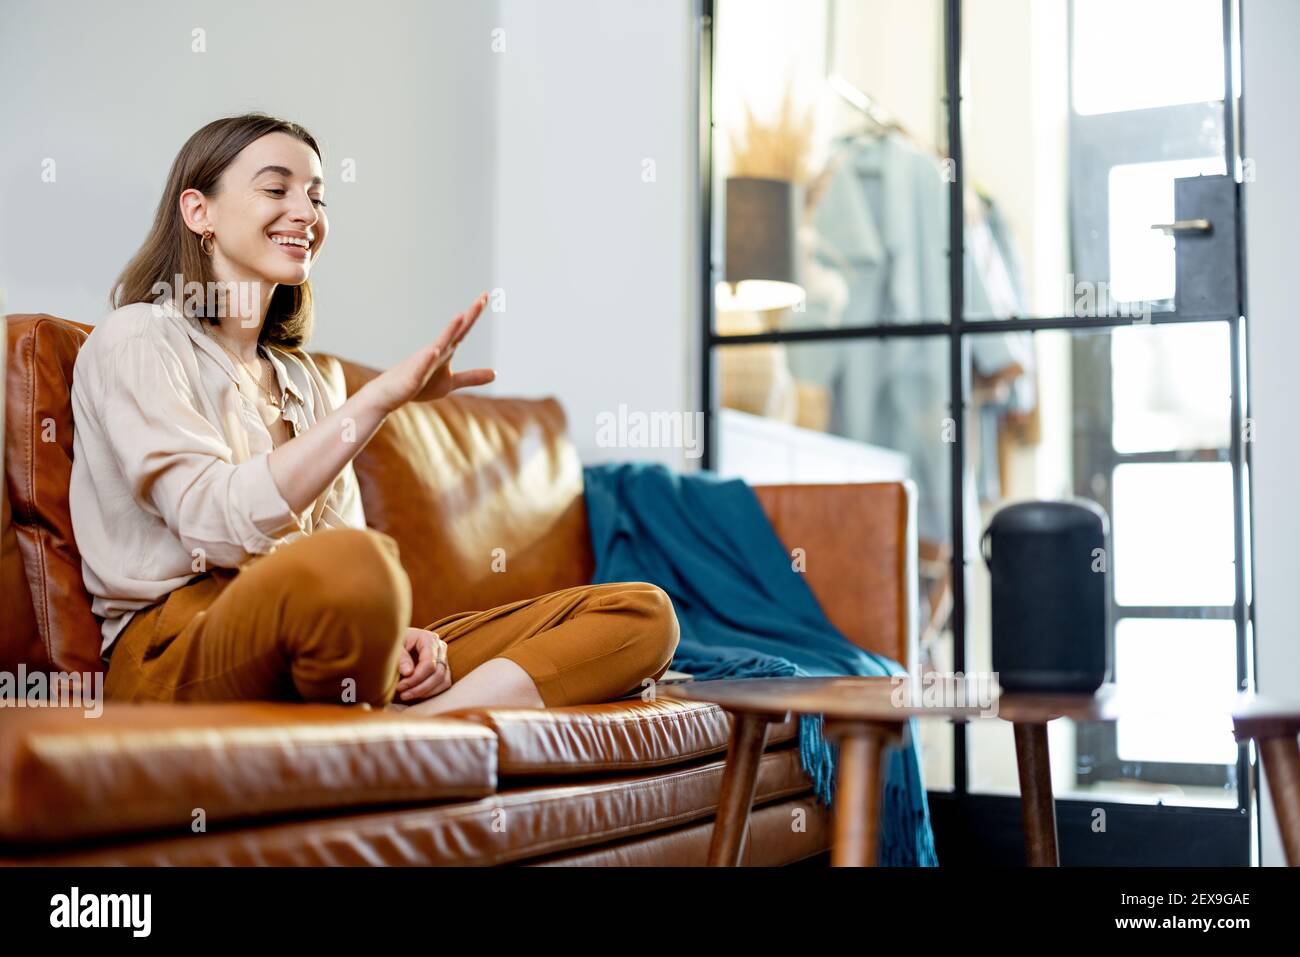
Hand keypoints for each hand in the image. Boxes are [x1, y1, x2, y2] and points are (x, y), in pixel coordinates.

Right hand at [366, 292, 495, 413]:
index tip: (485, 296)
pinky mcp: (413, 378)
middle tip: (483, 297)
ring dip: (449, 331)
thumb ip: (471, 377)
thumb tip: (495, 374)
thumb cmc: (419, 386)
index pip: (462, 330)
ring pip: (438, 345)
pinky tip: (435, 350)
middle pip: (455, 332)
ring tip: (461, 316)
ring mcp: (423, 363)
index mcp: (445, 351)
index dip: (473, 315)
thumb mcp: (450, 383)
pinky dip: (427, 359)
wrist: (389, 395)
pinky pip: (420, 368)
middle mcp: (435, 351)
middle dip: (469, 316)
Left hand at [395, 627, 451, 701]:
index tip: (400, 686)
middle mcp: (440, 648)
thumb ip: (401, 658)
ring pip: (443, 680)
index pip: (429, 663)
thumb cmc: (396, 642)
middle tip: (403, 694)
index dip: (415, 678)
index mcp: (428, 639)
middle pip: (438, 673)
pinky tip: (416, 694)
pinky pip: (444, 684)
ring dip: (426, 692)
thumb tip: (408, 673)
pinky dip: (431, 692)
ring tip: (407, 695)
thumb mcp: (395, 646)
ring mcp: (443, 658)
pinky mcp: (443, 668)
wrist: (399, 640)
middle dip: (420, 688)